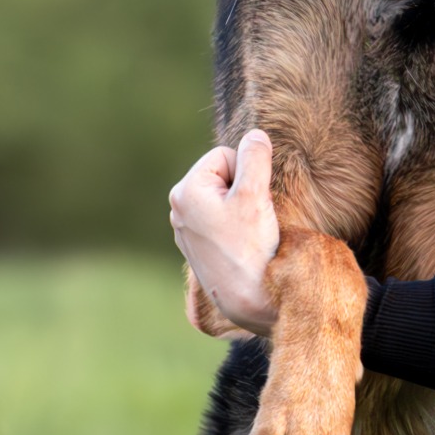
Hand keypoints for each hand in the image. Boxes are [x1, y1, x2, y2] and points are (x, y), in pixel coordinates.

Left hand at [169, 130, 281, 333]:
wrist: (249, 300)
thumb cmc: (251, 248)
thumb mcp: (255, 195)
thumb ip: (255, 158)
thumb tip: (255, 135)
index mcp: (185, 191)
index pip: (226, 154)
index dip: (248, 172)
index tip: (253, 201)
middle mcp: (178, 208)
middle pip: (223, 174)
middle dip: (243, 188)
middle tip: (253, 218)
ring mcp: (186, 229)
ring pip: (224, 197)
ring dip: (241, 207)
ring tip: (248, 233)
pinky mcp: (197, 246)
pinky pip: (221, 219)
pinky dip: (235, 226)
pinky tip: (241, 245)